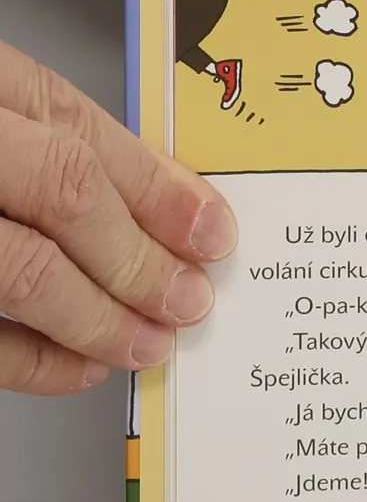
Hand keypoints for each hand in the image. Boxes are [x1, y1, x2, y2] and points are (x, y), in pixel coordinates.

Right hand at [0, 38, 236, 394]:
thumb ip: (56, 138)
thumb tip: (172, 201)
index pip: (78, 133)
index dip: (160, 191)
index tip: (212, 233)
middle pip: (62, 195)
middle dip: (141, 258)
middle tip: (188, 300)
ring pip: (19, 272)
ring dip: (96, 319)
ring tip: (147, 342)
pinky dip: (30, 360)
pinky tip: (76, 367)